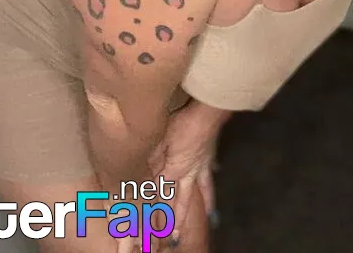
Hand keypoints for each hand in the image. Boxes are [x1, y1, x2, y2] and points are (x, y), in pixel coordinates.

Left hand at [148, 104, 219, 235]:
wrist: (208, 114)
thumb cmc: (183, 123)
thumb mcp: (162, 138)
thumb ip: (153, 155)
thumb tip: (142, 169)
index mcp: (174, 171)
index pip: (159, 191)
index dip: (150, 204)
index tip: (142, 218)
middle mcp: (187, 175)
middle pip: (179, 202)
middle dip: (173, 219)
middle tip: (170, 237)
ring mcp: (200, 170)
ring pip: (196, 197)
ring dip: (191, 212)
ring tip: (189, 229)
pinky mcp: (208, 161)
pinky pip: (209, 181)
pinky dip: (209, 193)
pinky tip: (210, 205)